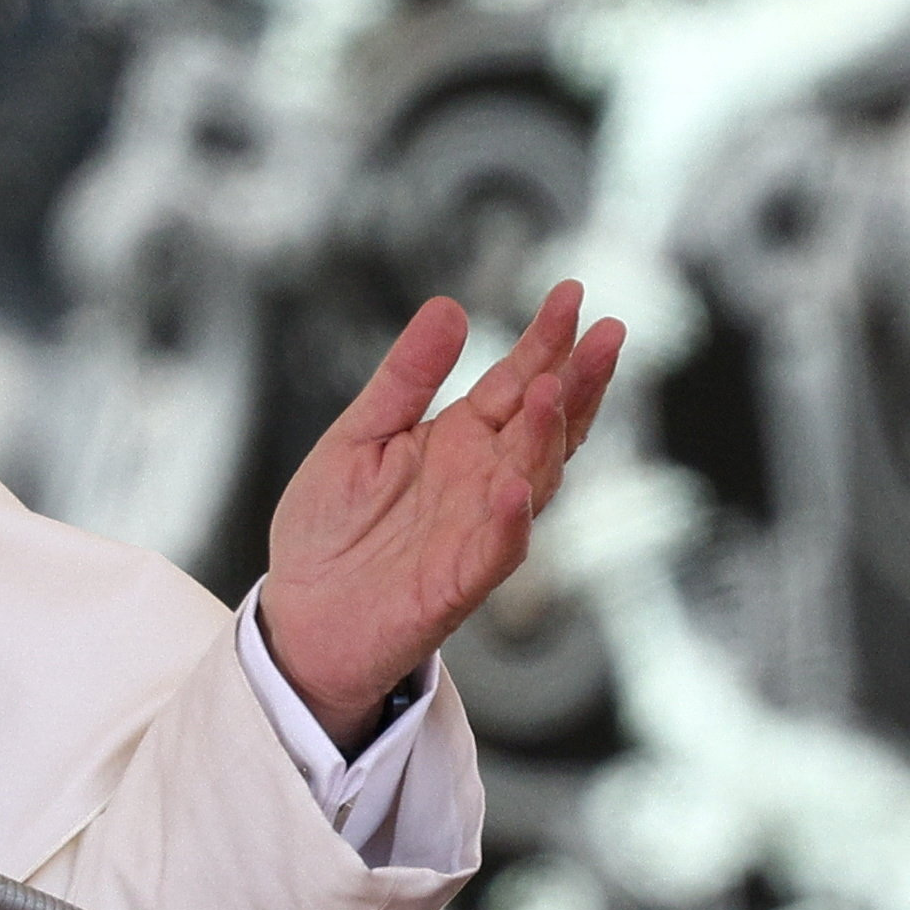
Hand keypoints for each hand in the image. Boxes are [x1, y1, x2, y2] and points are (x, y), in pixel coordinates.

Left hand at [260, 282, 623, 751]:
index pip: (516, 382)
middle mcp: (482, 481)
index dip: (546, 341)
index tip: (572, 293)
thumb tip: (451, 306)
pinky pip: (495, 550)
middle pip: (544, 424)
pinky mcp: (459, 582)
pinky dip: (509, 520)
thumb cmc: (331, 529)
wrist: (301, 616)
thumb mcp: (358, 436)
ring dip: (546, 438)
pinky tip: (514, 486)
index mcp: (459, 441)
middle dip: (577, 380)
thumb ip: (404, 379)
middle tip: (608, 331)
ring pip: (533, 479)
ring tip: (554, 390)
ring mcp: (479, 530)